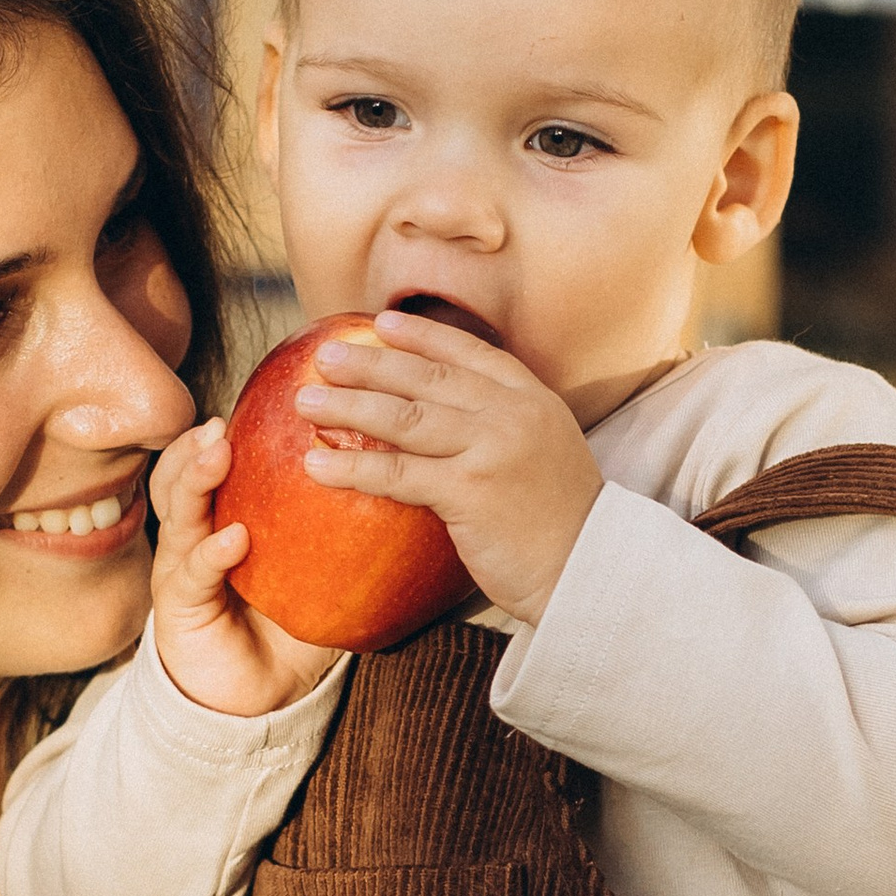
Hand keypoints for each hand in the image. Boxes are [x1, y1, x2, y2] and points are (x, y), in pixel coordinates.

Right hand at [146, 418, 343, 718]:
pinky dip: (212, 552)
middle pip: (184, 476)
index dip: (230, 431)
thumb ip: (349, 537)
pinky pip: (193, 573)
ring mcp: (182, 570)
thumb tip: (416, 491)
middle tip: (224, 420)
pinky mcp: (179, 609)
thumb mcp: (321, 575)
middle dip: (199, 444)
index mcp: (225, 519)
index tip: (259, 400)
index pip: (217, 465)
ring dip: (195, 479)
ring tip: (217, 453)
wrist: (258, 702)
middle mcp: (196, 536)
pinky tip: (234, 538)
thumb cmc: (288, 633)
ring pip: (178, 513)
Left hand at [293, 308, 604, 623]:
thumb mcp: (543, 455)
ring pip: (405, 417)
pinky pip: (398, 473)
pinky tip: (315, 464)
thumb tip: (446, 420)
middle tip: (324, 355)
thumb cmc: (561, 525)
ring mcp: (492, 449)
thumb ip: (504, 428)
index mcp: (532, 399)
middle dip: (370, 363)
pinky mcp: (471, 491)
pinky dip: (352, 466)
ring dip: (349, 406)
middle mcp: (513, 414)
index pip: (469, 354)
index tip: (380, 324)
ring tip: (304, 401)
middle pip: (427, 379)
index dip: (421, 337)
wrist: (591, 571)